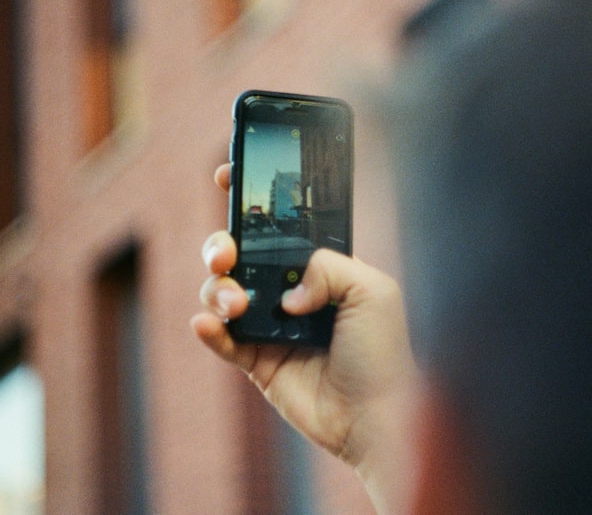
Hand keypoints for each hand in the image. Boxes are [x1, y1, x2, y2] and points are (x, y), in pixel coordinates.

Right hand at [191, 164, 418, 512]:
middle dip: (221, 244)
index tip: (226, 176)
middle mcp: (289, 289)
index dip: (249, 198)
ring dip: (217, 290)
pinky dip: (208, 329)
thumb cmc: (384, 351)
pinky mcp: (256, 361)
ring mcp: (269, 324)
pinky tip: (208, 324)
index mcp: (318, 265)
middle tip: (228, 254)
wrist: (377, 416)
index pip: (278, 224)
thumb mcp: (372, 289)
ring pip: (221, 292)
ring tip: (236, 306)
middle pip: (238, 253)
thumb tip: (287, 290)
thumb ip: (327, 265)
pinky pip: (221, 340)